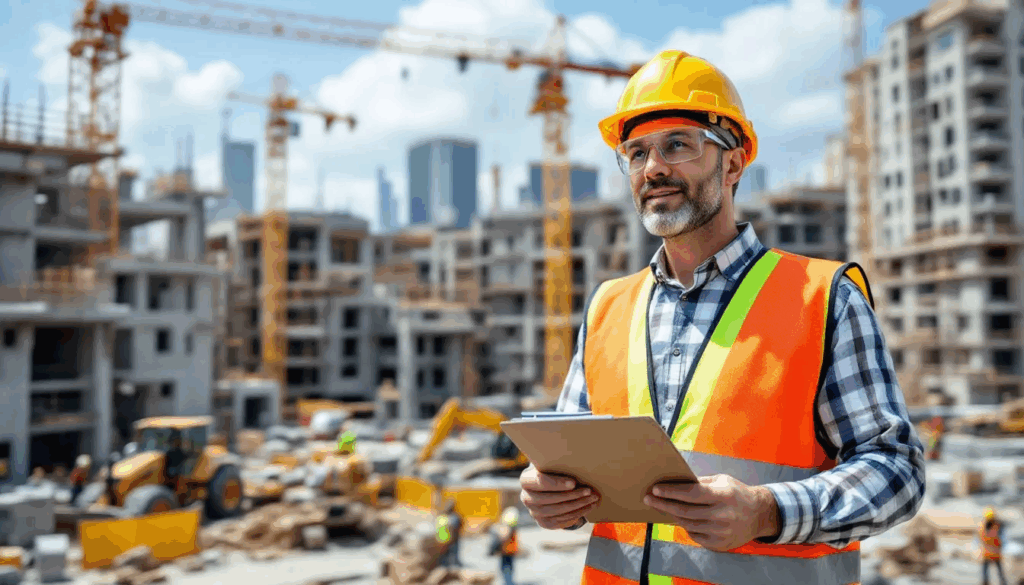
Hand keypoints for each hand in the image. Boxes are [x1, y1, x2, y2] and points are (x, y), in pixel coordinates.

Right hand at [519, 464, 599, 529]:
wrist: (550, 489)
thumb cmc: (554, 472)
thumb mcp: (553, 465)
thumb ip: (558, 463)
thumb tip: (580, 458)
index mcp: (526, 480)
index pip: (539, 481)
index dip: (557, 483)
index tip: (574, 482)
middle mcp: (526, 497)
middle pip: (549, 499)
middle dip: (572, 495)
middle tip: (589, 491)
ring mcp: (534, 512)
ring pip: (556, 511)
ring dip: (577, 505)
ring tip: (593, 498)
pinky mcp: (544, 522)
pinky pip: (561, 521)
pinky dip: (577, 514)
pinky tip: (588, 507)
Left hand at [644, 474, 779, 551]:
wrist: (759, 515)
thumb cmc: (736, 493)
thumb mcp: (722, 481)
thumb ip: (700, 482)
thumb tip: (674, 481)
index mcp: (724, 495)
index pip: (692, 494)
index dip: (672, 492)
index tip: (655, 489)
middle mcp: (723, 515)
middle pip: (685, 511)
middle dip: (664, 504)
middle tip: (648, 498)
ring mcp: (721, 532)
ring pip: (687, 524)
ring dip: (672, 515)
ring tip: (661, 506)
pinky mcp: (719, 544)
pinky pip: (694, 535)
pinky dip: (686, 526)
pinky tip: (680, 518)